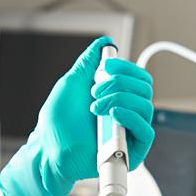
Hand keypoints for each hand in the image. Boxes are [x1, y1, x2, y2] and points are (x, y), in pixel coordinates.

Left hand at [0, 37, 154, 195]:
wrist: (48, 151)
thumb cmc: (56, 124)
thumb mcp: (71, 84)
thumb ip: (88, 63)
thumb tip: (104, 43)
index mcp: (116, 98)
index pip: (138, 78)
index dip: (125, 68)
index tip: (105, 66)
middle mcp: (125, 114)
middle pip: (145, 88)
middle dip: (120, 83)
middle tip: (94, 92)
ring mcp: (129, 132)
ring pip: (145, 106)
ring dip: (120, 99)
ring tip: (95, 107)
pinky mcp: (132, 152)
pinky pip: (146, 131)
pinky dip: (131, 117)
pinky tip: (112, 114)